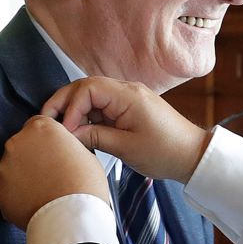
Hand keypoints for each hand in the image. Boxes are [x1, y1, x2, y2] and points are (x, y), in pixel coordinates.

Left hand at [0, 115, 110, 229]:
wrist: (70, 217)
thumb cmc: (83, 187)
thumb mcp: (85, 154)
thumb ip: (66, 146)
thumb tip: (62, 151)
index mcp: (41, 128)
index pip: (39, 124)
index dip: (48, 139)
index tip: (52, 149)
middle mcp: (18, 142)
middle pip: (23, 144)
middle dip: (34, 156)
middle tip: (51, 172)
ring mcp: (5, 166)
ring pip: (14, 166)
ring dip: (25, 174)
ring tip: (45, 189)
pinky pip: (8, 187)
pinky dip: (18, 192)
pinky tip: (36, 200)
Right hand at [44, 76, 212, 183]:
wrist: (193, 156)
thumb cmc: (165, 153)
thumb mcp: (126, 148)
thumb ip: (94, 137)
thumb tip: (69, 134)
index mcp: (128, 96)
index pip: (87, 89)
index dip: (71, 107)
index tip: (66, 130)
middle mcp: (128, 90)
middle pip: (86, 87)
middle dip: (65, 102)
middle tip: (48, 121)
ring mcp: (129, 98)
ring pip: (92, 96)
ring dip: (75, 109)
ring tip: (63, 129)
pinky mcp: (130, 107)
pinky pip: (103, 105)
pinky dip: (89, 115)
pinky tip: (81, 131)